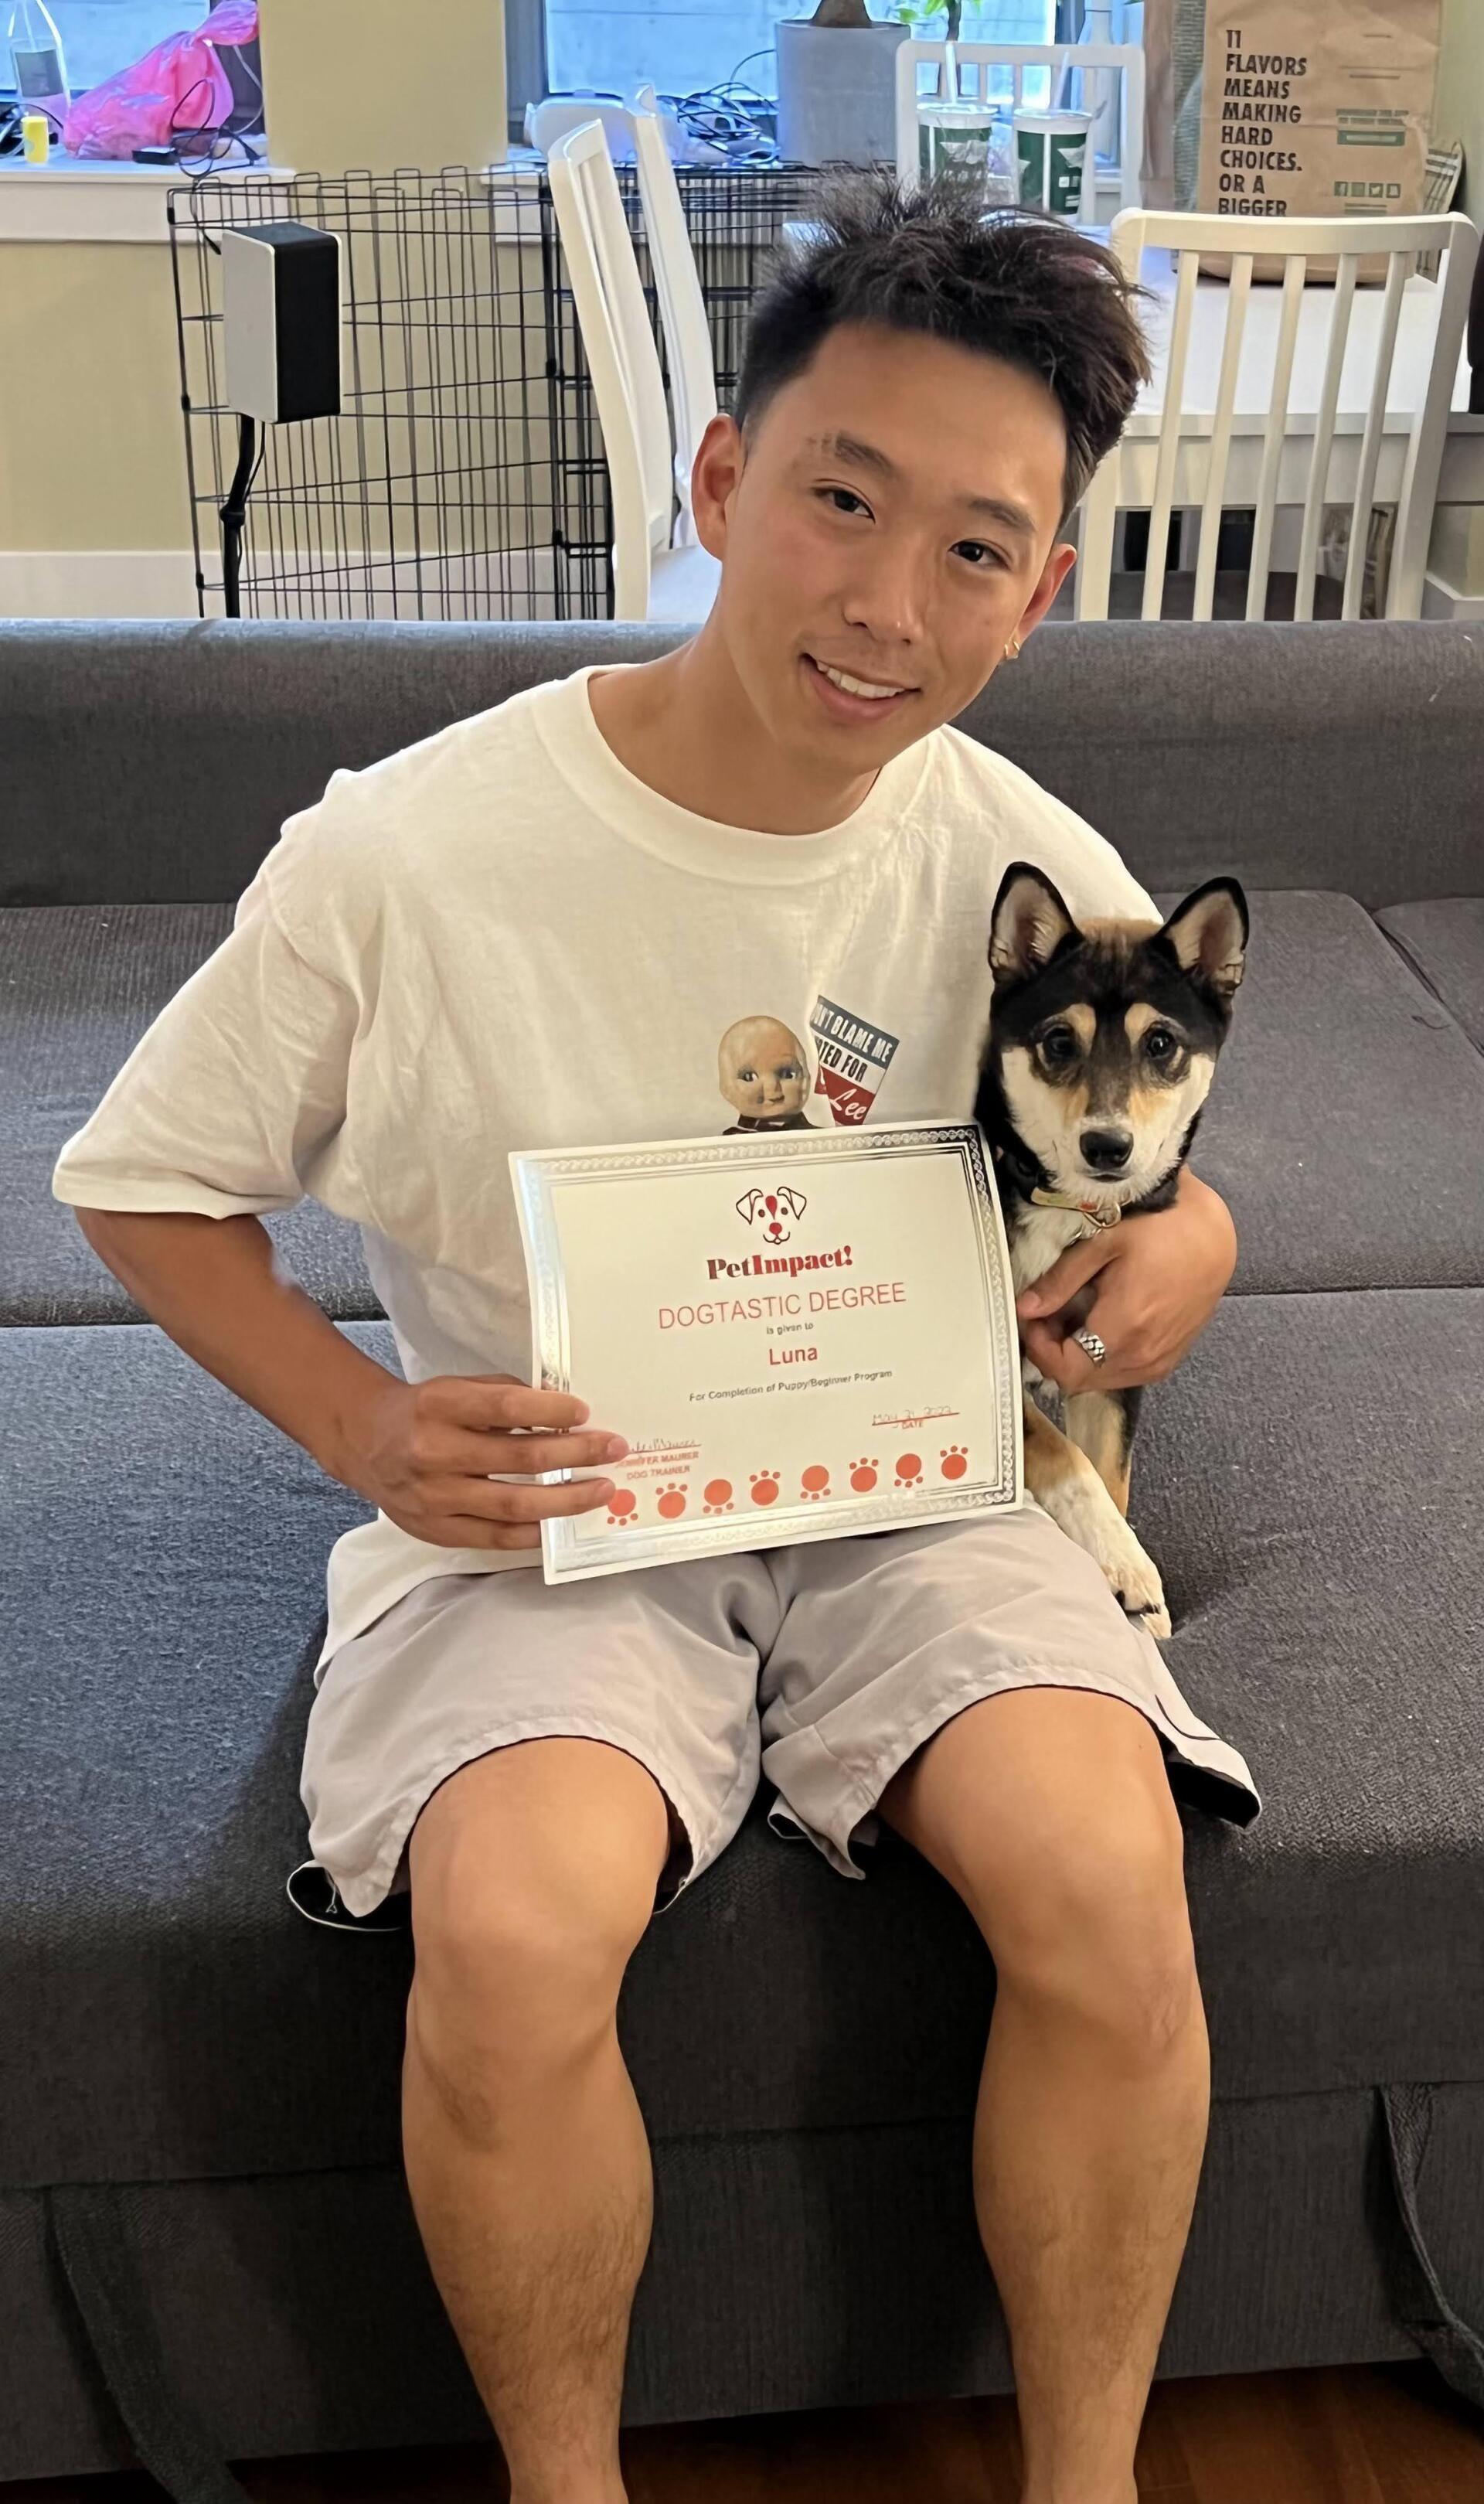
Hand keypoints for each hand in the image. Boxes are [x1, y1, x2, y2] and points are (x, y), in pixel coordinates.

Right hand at [336, 1372, 628, 1549]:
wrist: (365, 1442)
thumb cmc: (425, 1410)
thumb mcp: (457, 1388)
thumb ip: (504, 1397)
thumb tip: (566, 1415)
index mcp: (439, 1406)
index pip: (503, 1407)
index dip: (549, 1410)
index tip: (584, 1412)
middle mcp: (434, 1452)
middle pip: (519, 1458)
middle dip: (575, 1454)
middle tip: (613, 1449)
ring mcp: (435, 1497)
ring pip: (513, 1504)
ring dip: (566, 1498)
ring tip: (601, 1490)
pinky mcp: (436, 1530)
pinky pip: (496, 1537)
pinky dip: (534, 1531)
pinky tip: (561, 1522)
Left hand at [1015, 1169, 1236, 1395]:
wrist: (1213, 1235)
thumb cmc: (1161, 1229)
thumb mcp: (1104, 1244)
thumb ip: (1062, 1281)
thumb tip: (1026, 1308)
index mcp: (1126, 1329)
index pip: (1066, 1370)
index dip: (1039, 1349)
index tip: (1032, 1319)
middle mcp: (1144, 1355)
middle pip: (1080, 1380)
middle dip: (1054, 1352)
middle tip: (1047, 1315)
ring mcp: (1160, 1361)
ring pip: (1101, 1380)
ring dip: (1078, 1356)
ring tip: (1073, 1315)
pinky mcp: (1170, 1358)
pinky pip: (1124, 1373)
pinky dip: (1102, 1357)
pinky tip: (1100, 1323)